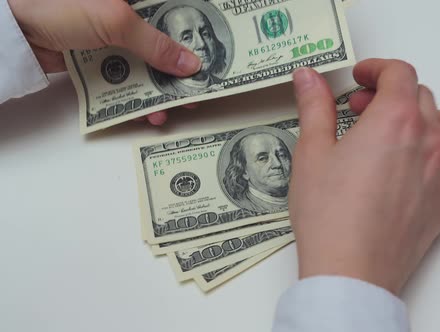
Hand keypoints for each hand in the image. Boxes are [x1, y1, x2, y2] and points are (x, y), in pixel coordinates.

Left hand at [7, 0, 201, 124]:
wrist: (15, 30)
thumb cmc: (59, 7)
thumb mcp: (116, 21)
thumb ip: (156, 43)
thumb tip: (190, 64)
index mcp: (134, 0)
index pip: (171, 15)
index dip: (192, 35)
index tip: (211, 54)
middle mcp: (125, 15)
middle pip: (162, 44)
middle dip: (179, 71)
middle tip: (196, 91)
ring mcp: (110, 38)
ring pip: (145, 65)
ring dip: (160, 89)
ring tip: (173, 109)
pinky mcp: (96, 59)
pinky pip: (124, 78)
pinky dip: (136, 95)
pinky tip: (148, 111)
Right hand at [289, 59, 439, 294]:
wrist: (351, 271)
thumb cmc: (330, 215)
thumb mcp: (312, 153)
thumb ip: (314, 107)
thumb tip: (308, 78)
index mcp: (395, 120)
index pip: (399, 73)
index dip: (376, 69)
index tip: (359, 78)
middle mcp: (429, 140)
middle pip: (422, 95)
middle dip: (390, 93)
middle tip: (360, 110)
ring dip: (431, 116)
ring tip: (402, 130)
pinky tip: (425, 165)